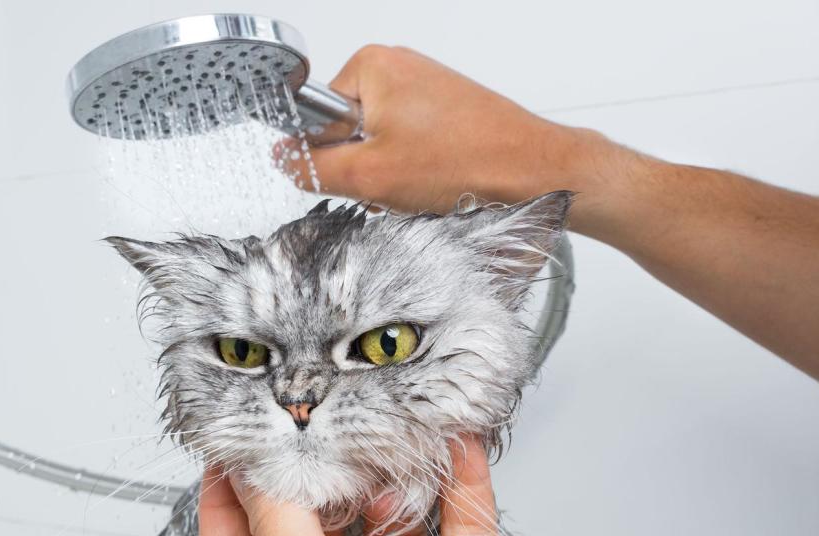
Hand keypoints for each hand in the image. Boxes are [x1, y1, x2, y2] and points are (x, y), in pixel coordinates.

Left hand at [198, 436, 593, 535]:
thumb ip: (278, 524)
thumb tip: (255, 473)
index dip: (227, 506)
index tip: (231, 453)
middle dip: (319, 481)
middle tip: (316, 426)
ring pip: (394, 529)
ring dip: (393, 481)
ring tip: (386, 431)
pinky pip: (462, 532)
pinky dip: (460, 488)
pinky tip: (452, 448)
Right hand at [281, 45, 635, 227]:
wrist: (533, 171)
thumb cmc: (466, 162)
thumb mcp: (370, 176)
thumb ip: (314, 167)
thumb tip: (285, 159)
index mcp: (372, 66)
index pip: (316, 116)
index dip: (330, 156)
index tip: (355, 174)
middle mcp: (398, 67)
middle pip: (348, 131)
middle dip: (365, 169)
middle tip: (393, 186)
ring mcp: (425, 89)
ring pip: (380, 145)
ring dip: (391, 176)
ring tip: (421, 187)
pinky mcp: (446, 111)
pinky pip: (408, 146)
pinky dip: (415, 172)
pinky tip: (436, 184)